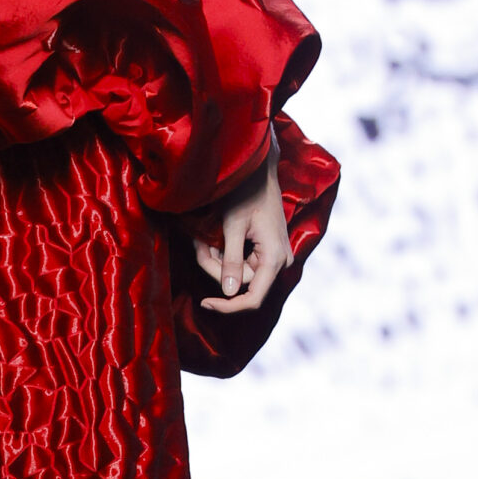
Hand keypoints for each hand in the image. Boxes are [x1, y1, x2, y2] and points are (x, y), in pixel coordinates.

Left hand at [193, 160, 290, 313]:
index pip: (253, 299)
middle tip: (198, 245)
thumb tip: (228, 293)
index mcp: (274, 259)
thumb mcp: (234, 226)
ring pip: (238, 274)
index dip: (228, 307)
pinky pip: (241, 262)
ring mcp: (273, 257)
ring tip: (202, 239)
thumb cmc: (247, 193)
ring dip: (216, 260)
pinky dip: (223, 254)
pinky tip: (211, 239)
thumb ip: (231, 260)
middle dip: (214, 268)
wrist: (259, 172)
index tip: (204, 303)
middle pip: (240, 284)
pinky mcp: (266, 252)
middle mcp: (279, 262)